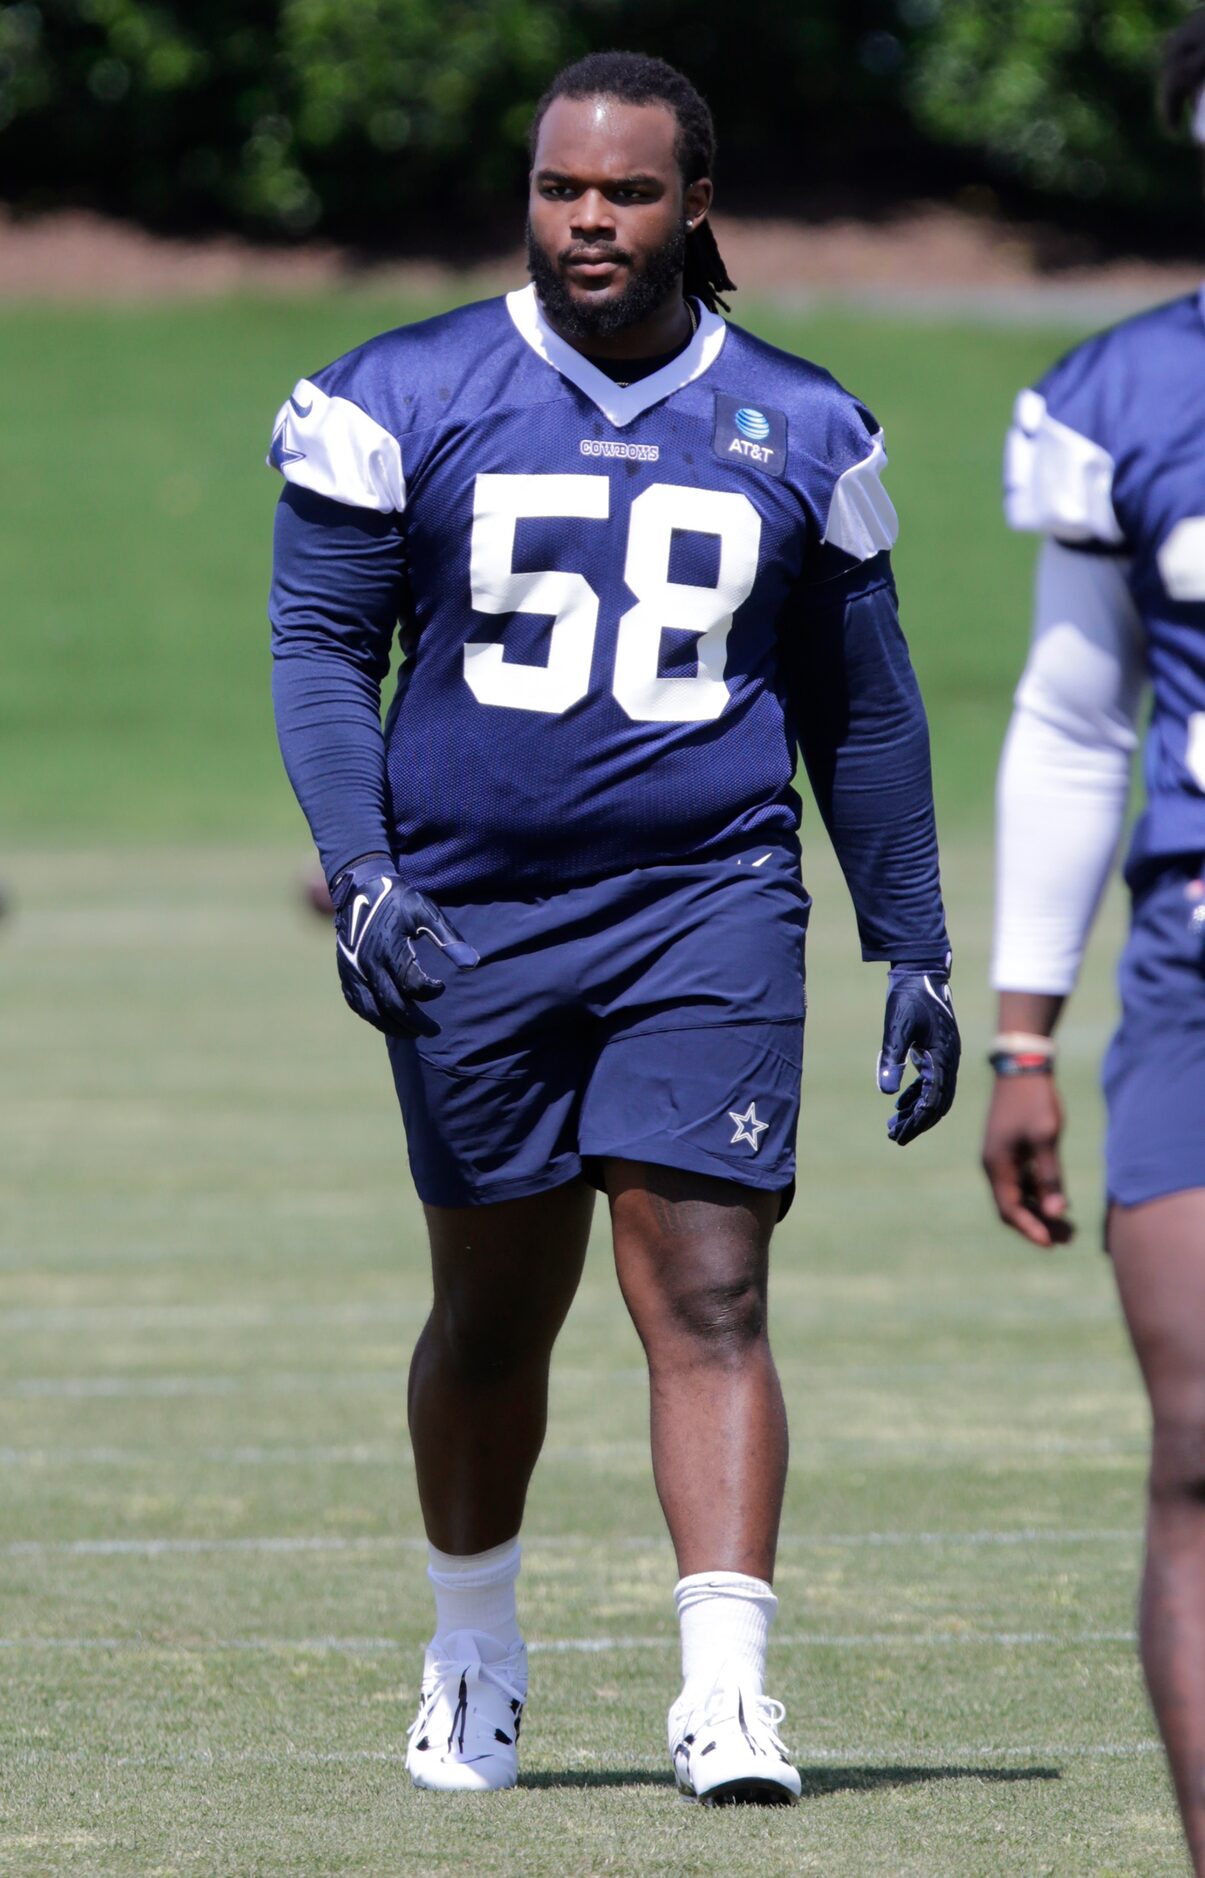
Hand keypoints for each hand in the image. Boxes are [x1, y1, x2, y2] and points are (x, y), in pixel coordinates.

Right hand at [330, 855, 477, 1038]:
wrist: (360, 891)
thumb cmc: (398, 901)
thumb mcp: (425, 911)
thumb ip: (448, 937)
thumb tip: (472, 964)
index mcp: (389, 949)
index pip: (412, 984)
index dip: (430, 992)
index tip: (442, 988)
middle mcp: (368, 964)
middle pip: (393, 1006)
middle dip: (415, 1023)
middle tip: (434, 1031)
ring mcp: (354, 971)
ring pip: (372, 1011)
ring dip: (393, 1027)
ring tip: (412, 1033)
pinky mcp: (346, 974)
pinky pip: (358, 1004)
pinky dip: (374, 1017)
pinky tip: (389, 1021)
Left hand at [877, 967, 960, 1144]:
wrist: (921, 972)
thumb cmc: (909, 997)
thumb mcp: (897, 1028)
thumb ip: (892, 1058)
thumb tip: (887, 1091)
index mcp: (943, 1058)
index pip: (932, 1101)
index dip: (916, 1122)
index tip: (898, 1136)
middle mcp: (949, 1061)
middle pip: (936, 1103)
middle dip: (917, 1122)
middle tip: (895, 1137)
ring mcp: (945, 1056)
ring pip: (934, 1094)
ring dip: (915, 1111)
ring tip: (894, 1126)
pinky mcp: (937, 1050)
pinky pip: (930, 1081)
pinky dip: (917, 1095)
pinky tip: (900, 1104)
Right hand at [981, 1072, 1073, 1246]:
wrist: (1023, 1065)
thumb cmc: (1034, 1102)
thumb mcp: (1045, 1139)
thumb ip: (1050, 1177)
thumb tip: (1057, 1211)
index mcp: (998, 1165)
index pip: (1009, 1210)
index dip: (1030, 1229)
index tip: (1052, 1244)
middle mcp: (996, 1165)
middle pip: (1013, 1206)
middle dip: (1039, 1224)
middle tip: (1068, 1239)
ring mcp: (1003, 1156)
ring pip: (1019, 1194)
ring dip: (1041, 1210)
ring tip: (1070, 1225)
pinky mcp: (1012, 1148)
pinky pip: (1023, 1180)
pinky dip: (1039, 1193)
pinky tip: (1060, 1198)